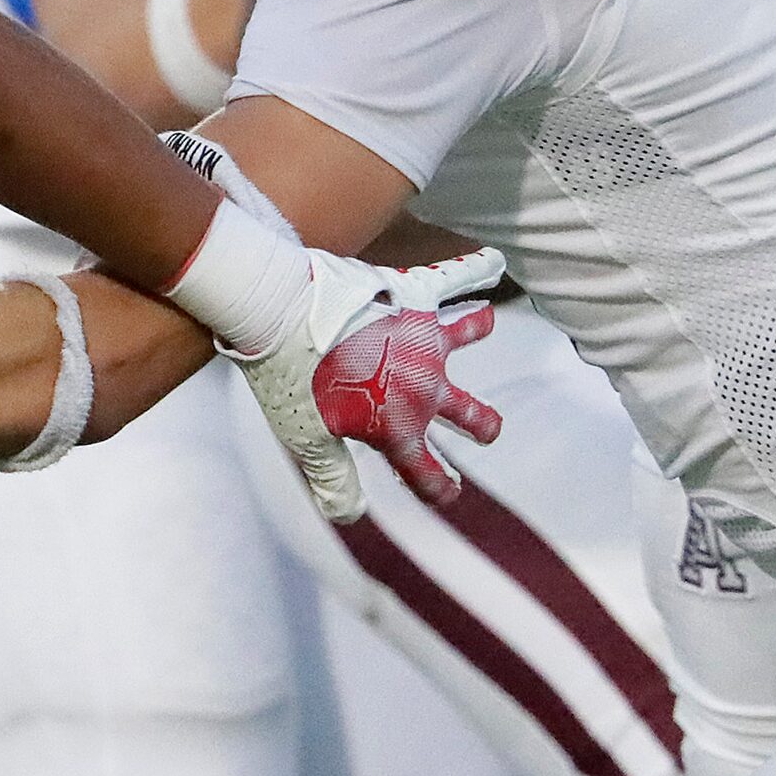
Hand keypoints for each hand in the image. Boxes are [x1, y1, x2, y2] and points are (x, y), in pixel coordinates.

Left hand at [233, 247, 505, 522]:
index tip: (447, 493)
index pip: (426, 472)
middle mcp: (423, 386)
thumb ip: (333, 479)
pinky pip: (455, 278)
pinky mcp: (412, 295)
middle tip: (489, 429)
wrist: (281, 311)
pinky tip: (493, 260)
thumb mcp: (306, 439)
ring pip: (466, 337)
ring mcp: (423, 339)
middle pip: (467, 413)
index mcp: (397, 426)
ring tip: (485, 323)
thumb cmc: (288, 376)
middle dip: (481, 425)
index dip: (438, 488)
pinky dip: (476, 269)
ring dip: (476, 331)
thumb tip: (350, 516)